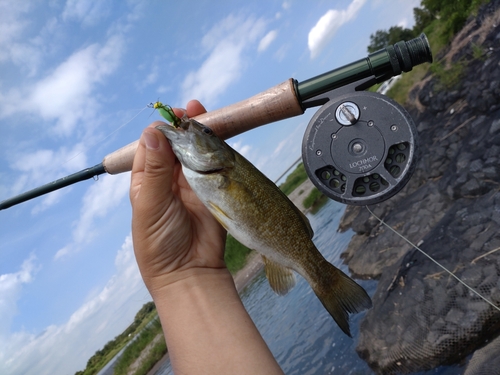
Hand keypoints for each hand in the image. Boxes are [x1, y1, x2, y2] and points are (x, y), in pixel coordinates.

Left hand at [130, 100, 226, 295]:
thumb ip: (155, 170)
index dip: (160, 130)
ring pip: (195, 151)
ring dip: (198, 133)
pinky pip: (215, 166)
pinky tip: (217, 135)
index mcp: (146, 181)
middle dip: (181, 126)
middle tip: (190, 110)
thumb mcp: (151, 204)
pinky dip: (216, 150)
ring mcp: (192, 183)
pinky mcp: (213, 190)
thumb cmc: (160, 242)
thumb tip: (154, 132)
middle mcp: (168, 179)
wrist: (190, 272)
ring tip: (201, 113)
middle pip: (174, 145)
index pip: (151, 146)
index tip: (171, 117)